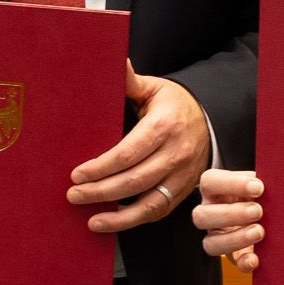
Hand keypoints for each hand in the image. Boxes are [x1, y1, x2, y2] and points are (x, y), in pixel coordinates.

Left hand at [68, 69, 211, 233]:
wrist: (210, 121)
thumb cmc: (174, 104)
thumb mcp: (154, 89)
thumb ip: (129, 81)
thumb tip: (114, 61)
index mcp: (165, 126)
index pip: (129, 152)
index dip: (101, 167)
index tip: (77, 174)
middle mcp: (176, 154)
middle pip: (135, 180)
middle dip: (101, 191)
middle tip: (73, 195)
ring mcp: (182, 176)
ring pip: (148, 202)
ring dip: (117, 216)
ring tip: (91, 220)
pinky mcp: (183, 192)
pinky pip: (158, 211)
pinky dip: (134, 221)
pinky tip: (112, 223)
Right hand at [193, 166, 263, 267]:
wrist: (268, 209)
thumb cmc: (259, 190)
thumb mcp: (257, 181)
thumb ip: (259, 180)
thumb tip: (273, 181)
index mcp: (213, 189)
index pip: (209, 182)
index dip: (232, 184)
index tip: (259, 187)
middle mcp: (209, 212)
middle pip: (201, 216)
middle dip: (231, 214)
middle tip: (258, 211)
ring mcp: (217, 236)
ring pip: (210, 243)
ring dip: (235, 239)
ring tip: (259, 231)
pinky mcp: (232, 255)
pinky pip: (232, 262)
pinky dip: (243, 262)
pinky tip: (255, 258)